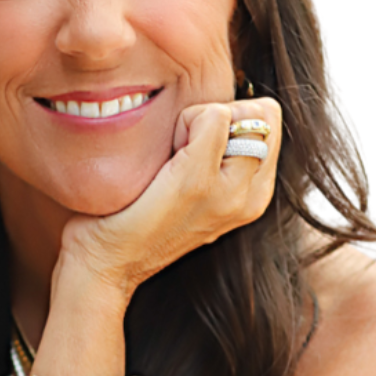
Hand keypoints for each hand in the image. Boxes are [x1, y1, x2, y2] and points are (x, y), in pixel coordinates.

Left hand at [58, 96, 282, 298]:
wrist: (107, 265)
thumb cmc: (137, 218)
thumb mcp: (194, 186)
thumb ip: (218, 153)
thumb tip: (220, 110)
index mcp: (255, 196)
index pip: (269, 122)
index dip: (232, 120)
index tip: (194, 152)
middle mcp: (252, 197)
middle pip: (265, 115)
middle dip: (223, 115)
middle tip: (183, 152)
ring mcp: (230, 192)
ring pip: (243, 114)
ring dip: (201, 120)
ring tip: (173, 159)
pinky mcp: (198, 182)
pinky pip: (214, 116)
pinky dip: (183, 121)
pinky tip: (161, 160)